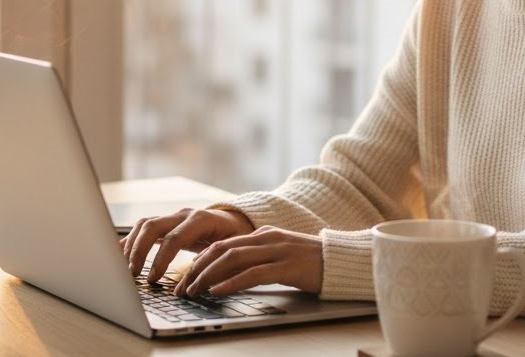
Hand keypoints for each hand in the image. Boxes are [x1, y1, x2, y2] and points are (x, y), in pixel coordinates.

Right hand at [120, 208, 253, 282]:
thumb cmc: (238, 237)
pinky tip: (118, 253)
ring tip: (124, 268)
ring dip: (131, 245)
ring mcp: (174, 217)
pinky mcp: (167, 223)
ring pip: (145, 224)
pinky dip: (130, 240)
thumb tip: (199, 280)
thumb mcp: (234, 248)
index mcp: (202, 220)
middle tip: (131, 274)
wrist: (238, 221)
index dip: (160, 259)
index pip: (174, 238)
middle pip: (153, 226)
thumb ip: (217, 260)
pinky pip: (144, 228)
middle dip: (139, 250)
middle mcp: (184, 215)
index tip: (152, 279)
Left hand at [174, 225, 322, 297]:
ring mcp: (277, 250)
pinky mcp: (287, 266)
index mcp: (263, 234)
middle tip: (182, 287)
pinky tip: (217, 291)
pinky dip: (231, 283)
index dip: (200, 260)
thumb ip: (257, 259)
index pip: (223, 243)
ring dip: (208, 276)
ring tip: (194, 290)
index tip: (185, 276)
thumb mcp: (279, 256)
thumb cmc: (310, 263)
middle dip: (197, 268)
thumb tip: (228, 276)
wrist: (341, 262)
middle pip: (222, 249)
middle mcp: (267, 238)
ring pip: (232, 259)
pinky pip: (252, 273)